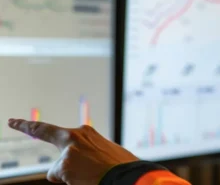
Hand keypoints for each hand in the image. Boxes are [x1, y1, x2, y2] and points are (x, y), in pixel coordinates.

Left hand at [8, 119, 138, 184]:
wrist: (127, 174)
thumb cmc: (119, 165)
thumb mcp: (104, 152)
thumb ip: (87, 152)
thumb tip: (79, 163)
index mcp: (84, 133)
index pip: (49, 129)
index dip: (28, 126)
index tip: (13, 121)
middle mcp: (74, 136)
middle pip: (46, 136)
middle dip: (27, 127)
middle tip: (12, 121)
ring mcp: (67, 151)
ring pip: (59, 168)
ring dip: (71, 173)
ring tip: (91, 174)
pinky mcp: (64, 165)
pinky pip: (59, 177)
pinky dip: (70, 180)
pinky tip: (85, 178)